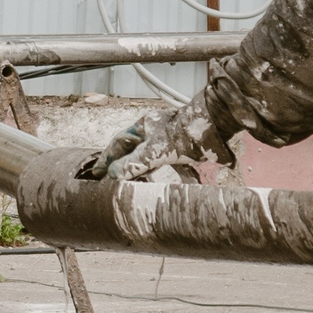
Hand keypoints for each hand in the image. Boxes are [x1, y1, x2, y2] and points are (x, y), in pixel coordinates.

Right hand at [90, 101, 226, 180]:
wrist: (214, 128)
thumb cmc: (183, 134)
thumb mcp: (154, 151)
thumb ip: (133, 164)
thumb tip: (114, 175)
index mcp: (144, 126)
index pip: (119, 142)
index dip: (107, 157)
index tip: (98, 171)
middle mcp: (156, 131)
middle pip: (134, 151)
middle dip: (124, 167)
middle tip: (111, 181)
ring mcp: (171, 140)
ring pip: (153, 158)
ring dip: (145, 172)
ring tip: (135, 185)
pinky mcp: (187, 150)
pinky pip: (176, 165)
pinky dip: (174, 176)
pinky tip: (172, 185)